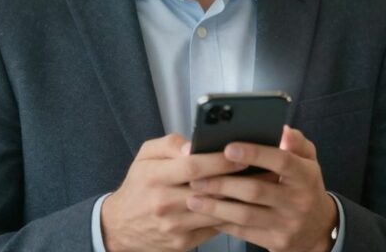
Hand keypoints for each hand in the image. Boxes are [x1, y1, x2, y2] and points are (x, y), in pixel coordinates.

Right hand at [101, 133, 248, 251]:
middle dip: (239, 180)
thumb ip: (169, 144)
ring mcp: (174, 226)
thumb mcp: (145, 156)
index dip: (220, 161)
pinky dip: (231, 217)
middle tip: (264, 170)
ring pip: (216, 212)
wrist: (120, 226)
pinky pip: (214, 229)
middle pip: (210, 190)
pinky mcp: (183, 243)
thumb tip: (193, 144)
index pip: (193, 167)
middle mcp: (163, 203)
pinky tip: (246, 206)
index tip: (242, 155)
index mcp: (153, 176)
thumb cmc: (139, 185)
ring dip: (242, 200)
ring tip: (261, 187)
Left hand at [186, 125, 337, 251]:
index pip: (281, 162)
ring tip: (193, 197)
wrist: (319, 228)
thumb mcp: (308, 161)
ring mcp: (287, 224)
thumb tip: (282, 129)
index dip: (255, 154)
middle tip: (196, 177)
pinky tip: (205, 213)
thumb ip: (297, 142)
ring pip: (245, 215)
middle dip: (223, 183)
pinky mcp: (276, 242)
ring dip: (216, 207)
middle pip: (256, 190)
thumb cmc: (304, 185)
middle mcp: (298, 201)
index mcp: (306, 176)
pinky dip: (222, 222)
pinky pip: (244, 232)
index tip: (228, 148)